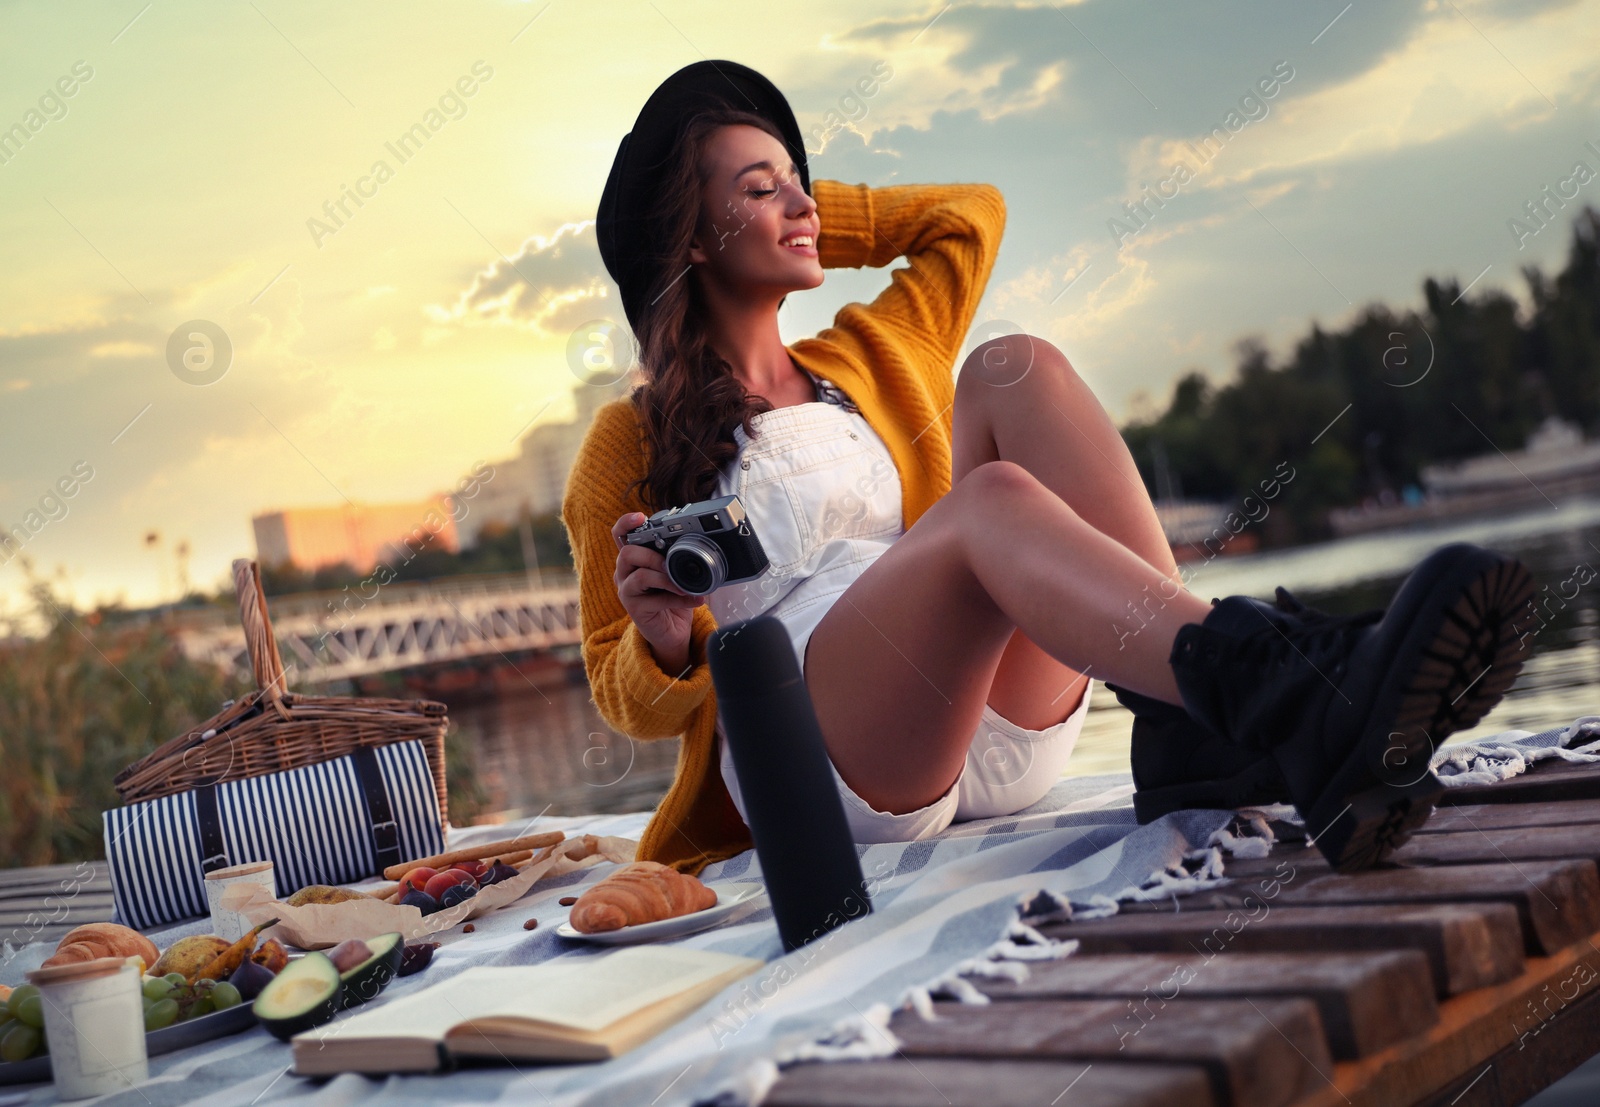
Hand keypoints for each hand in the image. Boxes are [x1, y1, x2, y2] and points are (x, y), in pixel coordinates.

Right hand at [612, 511, 704, 670]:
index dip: (626, 523)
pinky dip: (678, 598)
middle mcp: (624, 573)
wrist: (673, 631)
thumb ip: (677, 558)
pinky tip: (693, 600)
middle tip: (669, 564)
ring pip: (639, 576)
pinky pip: (655, 599)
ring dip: (666, 578)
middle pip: (627, 553)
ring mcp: (627, 591)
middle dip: (652, 555)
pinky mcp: (634, 609)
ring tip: (683, 585)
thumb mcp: (675, 573)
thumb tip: (697, 543)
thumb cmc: (673, 598)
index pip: (620, 535)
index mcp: (633, 559)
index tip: (641, 517)